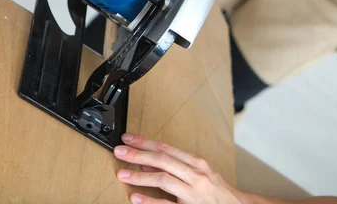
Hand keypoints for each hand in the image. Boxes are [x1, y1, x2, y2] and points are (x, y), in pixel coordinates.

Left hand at [114, 133, 240, 203]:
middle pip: (163, 160)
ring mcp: (193, 193)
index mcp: (197, 163)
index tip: (128, 139)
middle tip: (120, 151)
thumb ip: (174, 167)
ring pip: (164, 180)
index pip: (166, 148)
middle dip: (139, 154)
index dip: (145, 142)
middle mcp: (196, 175)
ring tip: (123, 173)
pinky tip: (135, 197)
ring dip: (141, 176)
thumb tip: (147, 163)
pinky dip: (149, 201)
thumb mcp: (199, 173)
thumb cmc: (216, 190)